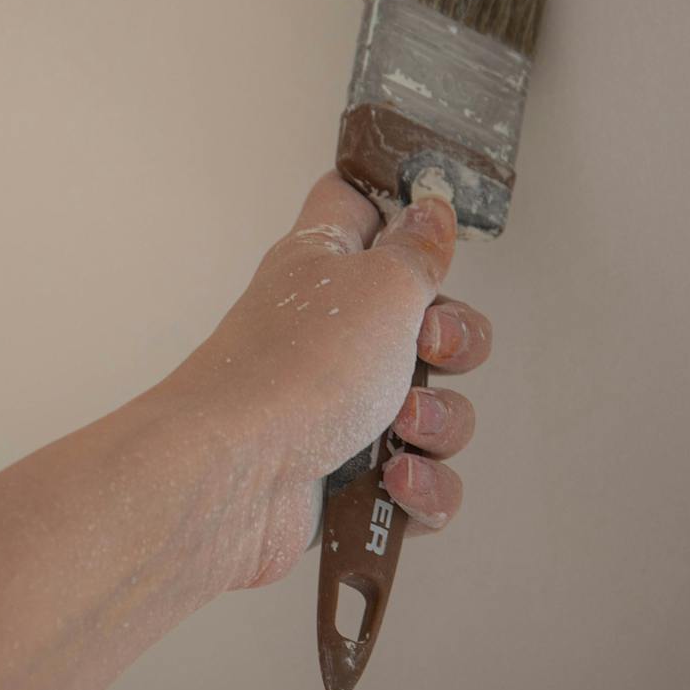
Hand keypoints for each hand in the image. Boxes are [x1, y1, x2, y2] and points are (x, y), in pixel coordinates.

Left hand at [151, 171, 487, 590]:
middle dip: (454, 341)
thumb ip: (416, 250)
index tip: (431, 224)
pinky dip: (420, 485)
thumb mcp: (378, 286)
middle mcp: (328, 332)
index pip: (354, 207)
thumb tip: (431, 208)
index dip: (395, 205)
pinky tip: (395, 482)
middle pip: (424, 321)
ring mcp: (335, 406)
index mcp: (323, 267)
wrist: (236, 476)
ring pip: (429, 406)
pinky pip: (416, 478)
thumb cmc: (297, 367)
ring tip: (401, 426)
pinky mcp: (344, 475)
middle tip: (429, 346)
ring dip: (438, 420)